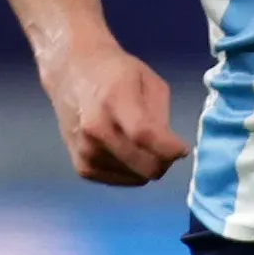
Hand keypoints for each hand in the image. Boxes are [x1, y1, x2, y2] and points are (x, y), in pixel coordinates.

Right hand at [44, 37, 188, 185]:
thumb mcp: (149, 82)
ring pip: (138, 177)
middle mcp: (95, 130)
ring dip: (146, 164)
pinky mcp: (82, 168)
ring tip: (137, 140)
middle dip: (164, 160)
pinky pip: (123, 180)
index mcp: (114, 100)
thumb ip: (161, 116)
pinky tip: (124, 149)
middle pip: (144, 166)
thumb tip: (169, 149)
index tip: (182, 149)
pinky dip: (131, 170)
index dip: (170, 148)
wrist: (71, 74)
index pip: (144, 135)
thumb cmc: (116, 74)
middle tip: (165, 145)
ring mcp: (86, 152)